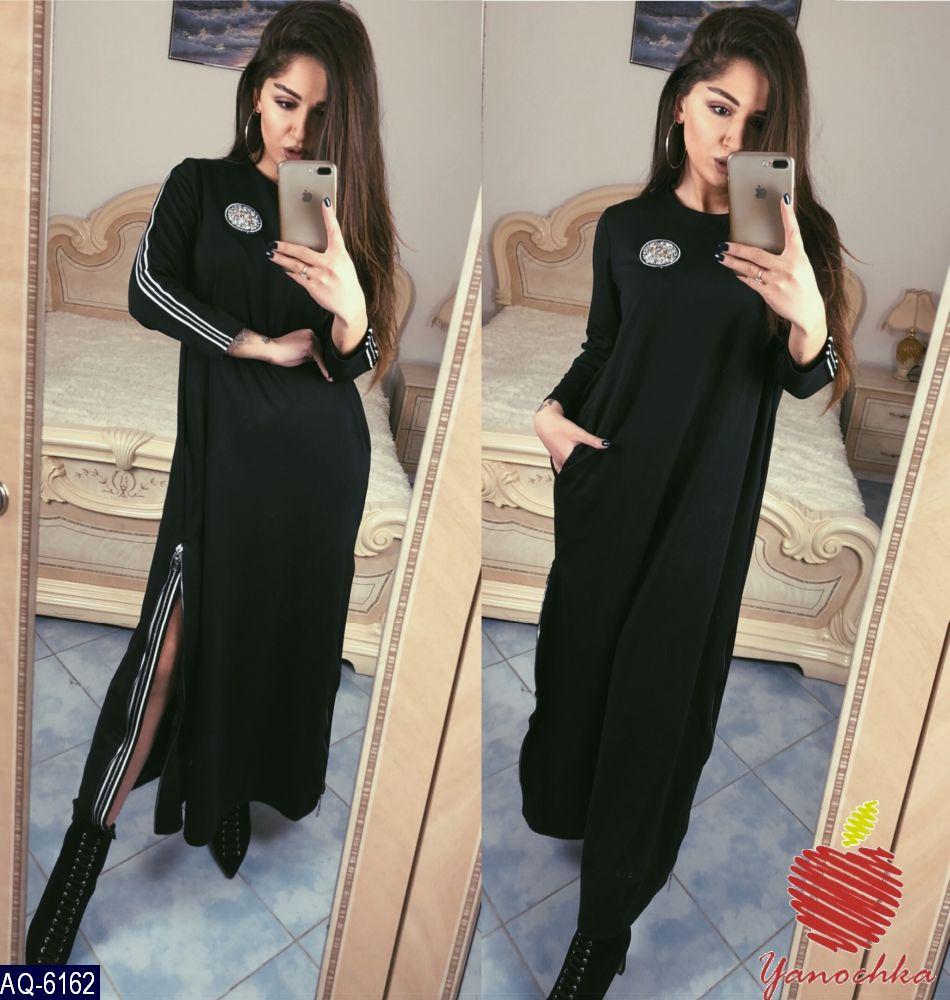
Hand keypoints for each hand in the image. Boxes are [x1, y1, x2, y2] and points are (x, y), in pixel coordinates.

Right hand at [265, 327, 331, 379]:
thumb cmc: (283, 352)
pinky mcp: (309, 346)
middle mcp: (311, 333)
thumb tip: (320, 360)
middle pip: (321, 350)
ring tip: (330, 377)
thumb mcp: (300, 353)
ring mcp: (310, 339)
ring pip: (321, 355)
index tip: (328, 366)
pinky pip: (319, 359)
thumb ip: (310, 354)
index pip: (318, 346)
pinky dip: (323, 368)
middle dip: (325, 361)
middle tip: (331, 373)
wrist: (272, 349)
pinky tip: (327, 376)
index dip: (322, 357)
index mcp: (308, 333)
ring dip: (325, 366)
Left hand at [267, 197, 367, 331]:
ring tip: (271, 253)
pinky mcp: (314, 287)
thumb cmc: (346, 280)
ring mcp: (320, 277)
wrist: (350, 304)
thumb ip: (331, 251)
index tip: (324, 201)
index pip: (334, 231)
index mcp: (340, 255)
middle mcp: (330, 264)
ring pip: (295, 265)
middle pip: (303, 251)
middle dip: (286, 246)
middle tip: (275, 242)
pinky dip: (290, 271)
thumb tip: (312, 240)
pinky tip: (284, 267)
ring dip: (281, 259)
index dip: (329, 215)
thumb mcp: (344, 263)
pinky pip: (297, 277)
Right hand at [534, 398, 609, 472]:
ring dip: (574, 469)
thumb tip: (606, 445)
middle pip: (574, 469)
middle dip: (583, 470)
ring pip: (568, 468)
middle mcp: (561, 461)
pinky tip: (571, 468)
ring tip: (584, 469)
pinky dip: (566, 468)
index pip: (580, 468)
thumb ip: (592, 440)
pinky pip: (561, 467)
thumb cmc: (560, 426)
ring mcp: (557, 460)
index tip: (596, 470)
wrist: (545, 421)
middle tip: (593, 472)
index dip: (588, 469)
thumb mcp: (578, 432)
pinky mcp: (554, 456)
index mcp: (567, 457)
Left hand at [716, 193, 826, 337]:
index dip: (788, 214)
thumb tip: (766, 242)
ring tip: (720, 256)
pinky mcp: (769, 292)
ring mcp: (777, 280)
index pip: (793, 231)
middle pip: (757, 254)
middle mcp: (787, 266)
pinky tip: (733, 271)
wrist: (808, 310)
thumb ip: (788, 253)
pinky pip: (750, 282)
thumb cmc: (803, 284)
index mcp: (798, 256)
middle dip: (738, 249)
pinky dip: (740, 275)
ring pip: (749, 269)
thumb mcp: (801, 265)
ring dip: (732, 262)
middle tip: (724, 243)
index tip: (784, 199)